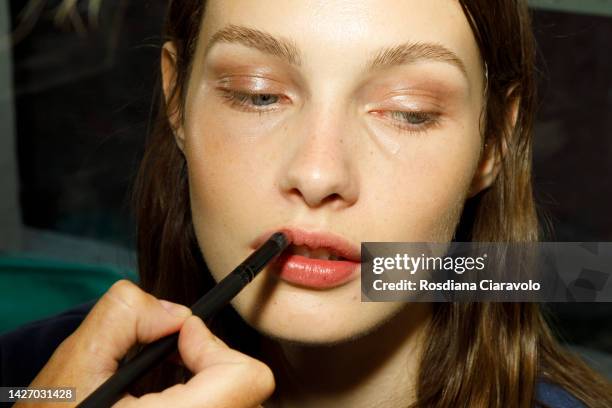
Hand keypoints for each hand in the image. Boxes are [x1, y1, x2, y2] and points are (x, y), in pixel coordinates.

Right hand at [15, 279, 274, 407]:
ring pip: (241, 404)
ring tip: (173, 374)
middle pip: (246, 391)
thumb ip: (123, 317)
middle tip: (177, 352)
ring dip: (213, 380)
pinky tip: (173, 396)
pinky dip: (211, 397)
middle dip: (213, 360)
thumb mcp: (75, 364)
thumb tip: (174, 313)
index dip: (215, 345)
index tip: (183, 335)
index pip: (246, 379)